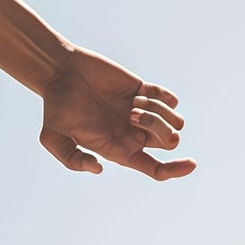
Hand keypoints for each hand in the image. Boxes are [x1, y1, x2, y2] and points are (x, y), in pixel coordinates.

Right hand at [38, 44, 195, 179]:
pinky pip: (169, 99)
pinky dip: (163, 98)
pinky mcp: (143, 90)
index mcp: (116, 150)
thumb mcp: (52, 138)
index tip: (191, 164)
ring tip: (136, 103)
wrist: (60, 73)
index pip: (153, 169)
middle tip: (134, 117)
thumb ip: (72, 159)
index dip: (174, 170)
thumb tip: (100, 168)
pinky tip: (143, 93)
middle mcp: (132, 134)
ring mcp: (140, 112)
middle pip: (168, 143)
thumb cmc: (55, 107)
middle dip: (161, 132)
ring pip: (174, 123)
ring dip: (162, 115)